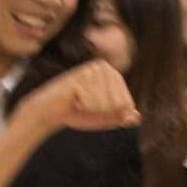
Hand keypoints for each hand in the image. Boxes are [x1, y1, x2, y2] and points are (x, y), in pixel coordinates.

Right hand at [14, 60, 138, 134]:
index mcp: (115, 76)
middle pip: (119, 104)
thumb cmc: (79, 113)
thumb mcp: (106, 118)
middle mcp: (106, 68)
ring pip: (106, 105)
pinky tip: (72, 99)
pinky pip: (91, 103)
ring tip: (78, 101)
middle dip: (102, 112)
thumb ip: (122, 117)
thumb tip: (135, 119)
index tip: (96, 108)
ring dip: (90, 109)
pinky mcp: (80, 75)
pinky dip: (81, 107)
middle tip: (85, 105)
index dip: (111, 114)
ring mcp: (93, 69)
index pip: (127, 104)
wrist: (51, 112)